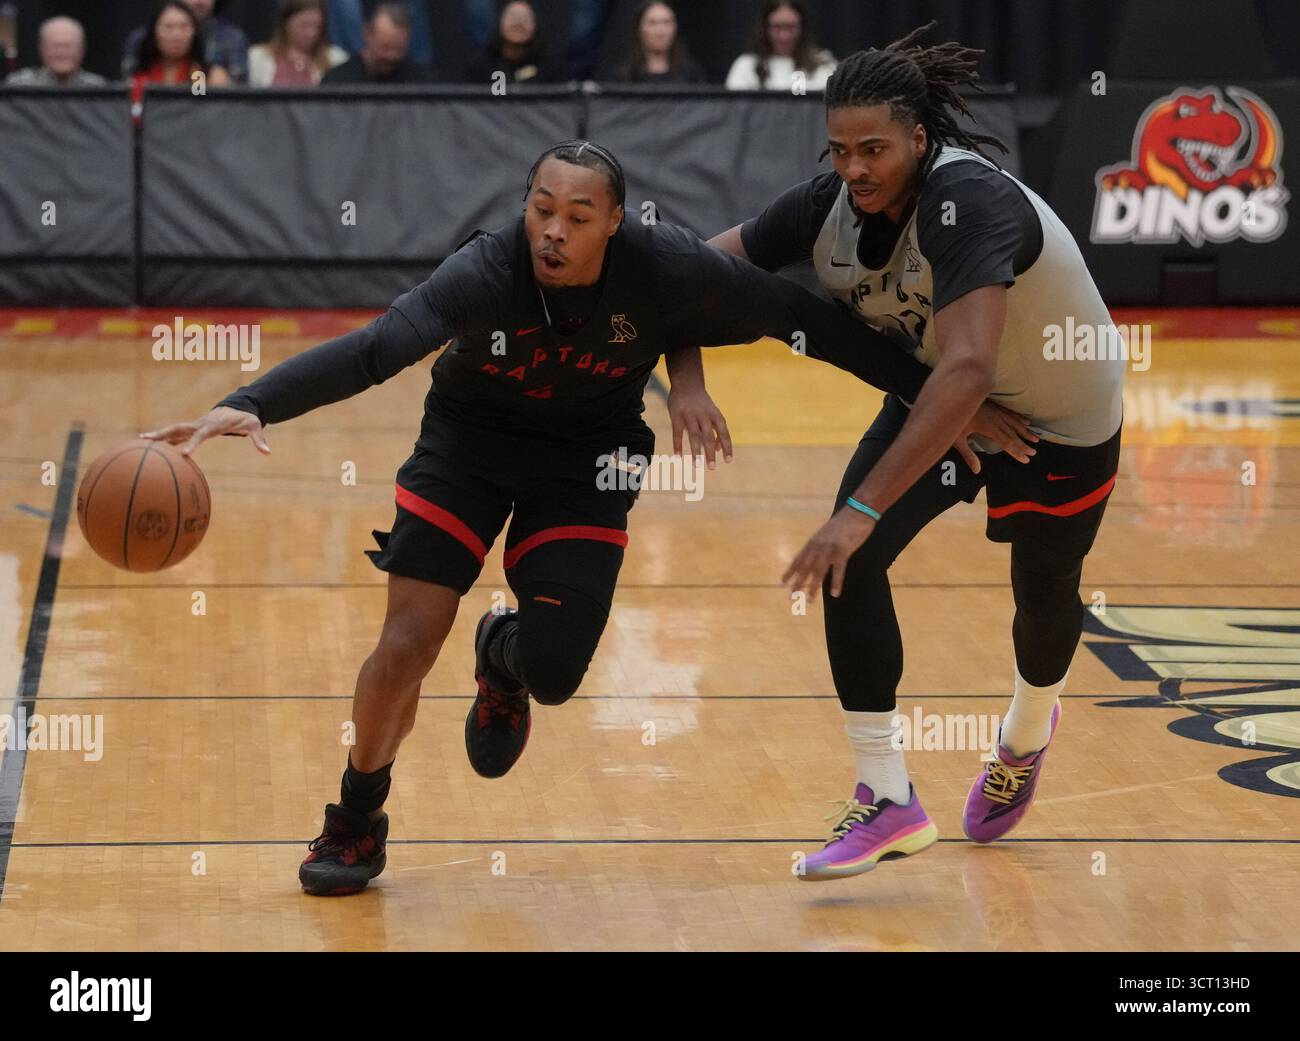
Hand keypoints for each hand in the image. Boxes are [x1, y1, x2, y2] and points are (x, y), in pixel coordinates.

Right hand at [140, 406, 269, 455]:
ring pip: (173, 430)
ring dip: (158, 436)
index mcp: (214, 425)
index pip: (201, 435)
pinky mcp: (191, 430)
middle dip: (163, 434)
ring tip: (139, 442)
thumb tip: (268, 452)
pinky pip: (175, 435)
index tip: (184, 455)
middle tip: (146, 441)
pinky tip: (149, 448)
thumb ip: (259, 439)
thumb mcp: (254, 427)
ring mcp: (194, 426)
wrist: (237, 408)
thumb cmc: (245, 419)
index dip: (193, 444)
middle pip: (178, 428)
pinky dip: (163, 441)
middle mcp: (200, 424)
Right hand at [668, 384, 731, 468]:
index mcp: (715, 414)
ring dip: (695, 451)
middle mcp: (704, 415)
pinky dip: (678, 445)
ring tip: (696, 466)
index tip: (728, 461)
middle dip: (710, 452)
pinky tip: (678, 457)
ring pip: (694, 435)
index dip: (726, 446)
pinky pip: (677, 433)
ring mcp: (689, 415)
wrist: (687, 383)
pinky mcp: (676, 415)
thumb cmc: (702, 403)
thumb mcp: (713, 413)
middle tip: (712, 467)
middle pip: (708, 436)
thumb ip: (717, 430)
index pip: (724, 433)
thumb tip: (719, 450)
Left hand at [782, 507, 875, 600]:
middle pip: (805, 568)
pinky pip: (838, 570)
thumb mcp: (826, 533)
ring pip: (818, 572)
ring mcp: (829, 549)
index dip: (790, 571)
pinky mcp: (843, 551)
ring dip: (813, 587)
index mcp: (813, 542)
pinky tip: (834, 593)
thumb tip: (814, 555)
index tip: (782, 582)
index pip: (798, 559)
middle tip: (791, 597)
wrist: (857, 511)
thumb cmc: (843, 523)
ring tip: (810, 600)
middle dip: (797, 583)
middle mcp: (818, 546)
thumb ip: (819, 544)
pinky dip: (836, 582)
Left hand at [953, 399, 1038, 473]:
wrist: (952, 395)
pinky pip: (1010, 413)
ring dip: (1026, 432)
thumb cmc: (952, 418)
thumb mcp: (957, 439)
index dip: (1017, 452)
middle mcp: (995, 420)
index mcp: (988, 428)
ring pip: (1014, 423)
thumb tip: (977, 470)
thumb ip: (968, 455)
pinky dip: (1019, 418)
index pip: (1006, 443)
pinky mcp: (994, 405)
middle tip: (1034, 453)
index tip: (1026, 460)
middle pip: (1013, 434)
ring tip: (1036, 439)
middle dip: (1024, 444)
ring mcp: (996, 411)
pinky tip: (1027, 422)